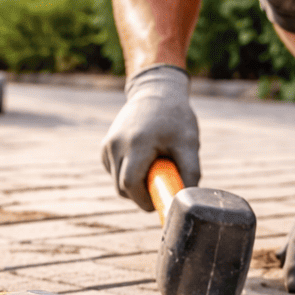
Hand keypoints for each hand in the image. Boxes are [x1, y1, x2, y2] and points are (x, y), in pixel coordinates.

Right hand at [100, 64, 200, 211]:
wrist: (155, 91)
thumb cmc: (175, 118)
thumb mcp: (189, 143)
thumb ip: (190, 172)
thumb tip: (185, 199)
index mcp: (137, 143)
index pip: (130, 185)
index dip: (144, 200)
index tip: (158, 202)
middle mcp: (116, 144)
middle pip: (121, 188)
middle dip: (140, 195)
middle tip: (160, 186)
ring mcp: (107, 145)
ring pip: (117, 181)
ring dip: (135, 184)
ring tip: (153, 166)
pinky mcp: (105, 147)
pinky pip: (114, 172)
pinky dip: (127, 174)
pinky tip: (142, 159)